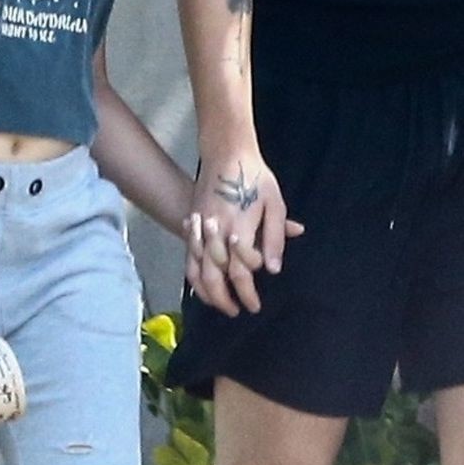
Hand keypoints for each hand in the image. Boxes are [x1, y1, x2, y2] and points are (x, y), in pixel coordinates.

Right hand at [183, 150, 302, 316]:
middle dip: (226, 299)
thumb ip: (275, 237)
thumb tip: (273, 269)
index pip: (242, 269)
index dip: (248, 290)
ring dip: (208, 293)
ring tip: (221, 305)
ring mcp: (200, 228)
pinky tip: (202, 287)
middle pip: (216, 275)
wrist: (226, 153)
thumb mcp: (274, 203)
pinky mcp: (192, 225)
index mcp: (239, 226)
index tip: (255, 304)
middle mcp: (216, 230)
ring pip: (197, 270)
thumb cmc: (255, 177)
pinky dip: (194, 277)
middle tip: (239, 311)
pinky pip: (188, 258)